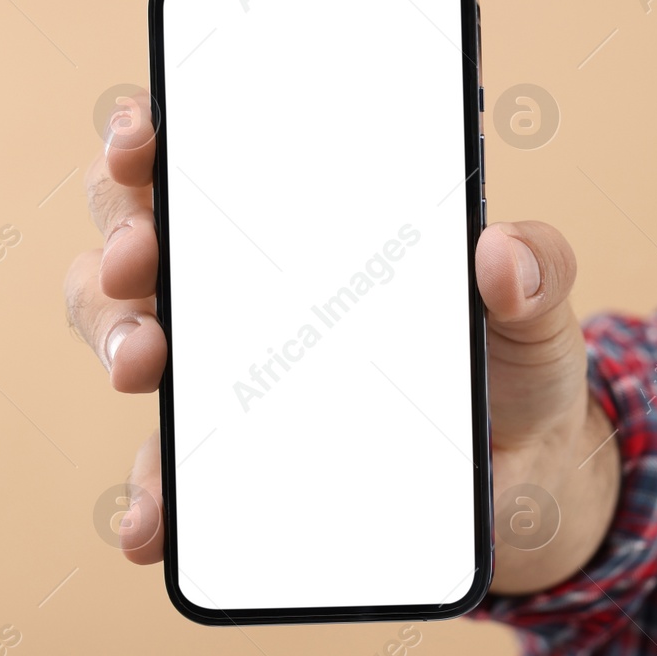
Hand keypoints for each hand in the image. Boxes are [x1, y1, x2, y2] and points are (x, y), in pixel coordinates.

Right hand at [64, 91, 617, 589]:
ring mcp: (232, 371)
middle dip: (123, 236)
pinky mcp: (236, 462)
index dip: (150, 134)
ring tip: (143, 365)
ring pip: (129, 335)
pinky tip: (154, 520)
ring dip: (117, 341)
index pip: (205, 155)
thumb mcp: (537, 306)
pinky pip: (171, 471)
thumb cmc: (513, 359)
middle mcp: (248, 286)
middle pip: (141, 236)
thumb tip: (500, 255)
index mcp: (308, 224)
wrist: (523, 467)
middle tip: (141, 259)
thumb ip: (539, 268)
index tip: (142, 139)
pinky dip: (152, 494)